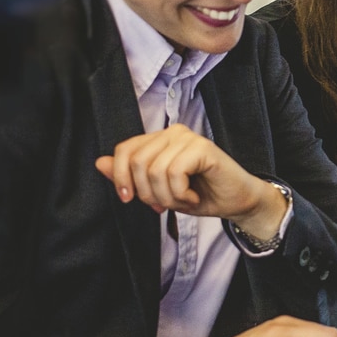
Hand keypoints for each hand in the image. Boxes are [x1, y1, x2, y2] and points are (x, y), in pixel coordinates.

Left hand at [95, 124, 285, 240]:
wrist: (236, 202)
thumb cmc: (201, 195)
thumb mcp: (158, 190)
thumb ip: (130, 176)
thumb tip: (100, 162)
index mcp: (160, 139)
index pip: (124, 150)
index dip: (121, 178)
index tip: (129, 199)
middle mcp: (173, 133)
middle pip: (137, 162)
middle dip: (148, 193)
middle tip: (168, 204)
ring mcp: (188, 138)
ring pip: (154, 170)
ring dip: (167, 197)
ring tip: (184, 201)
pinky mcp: (202, 148)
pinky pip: (174, 173)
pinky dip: (180, 194)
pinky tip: (193, 197)